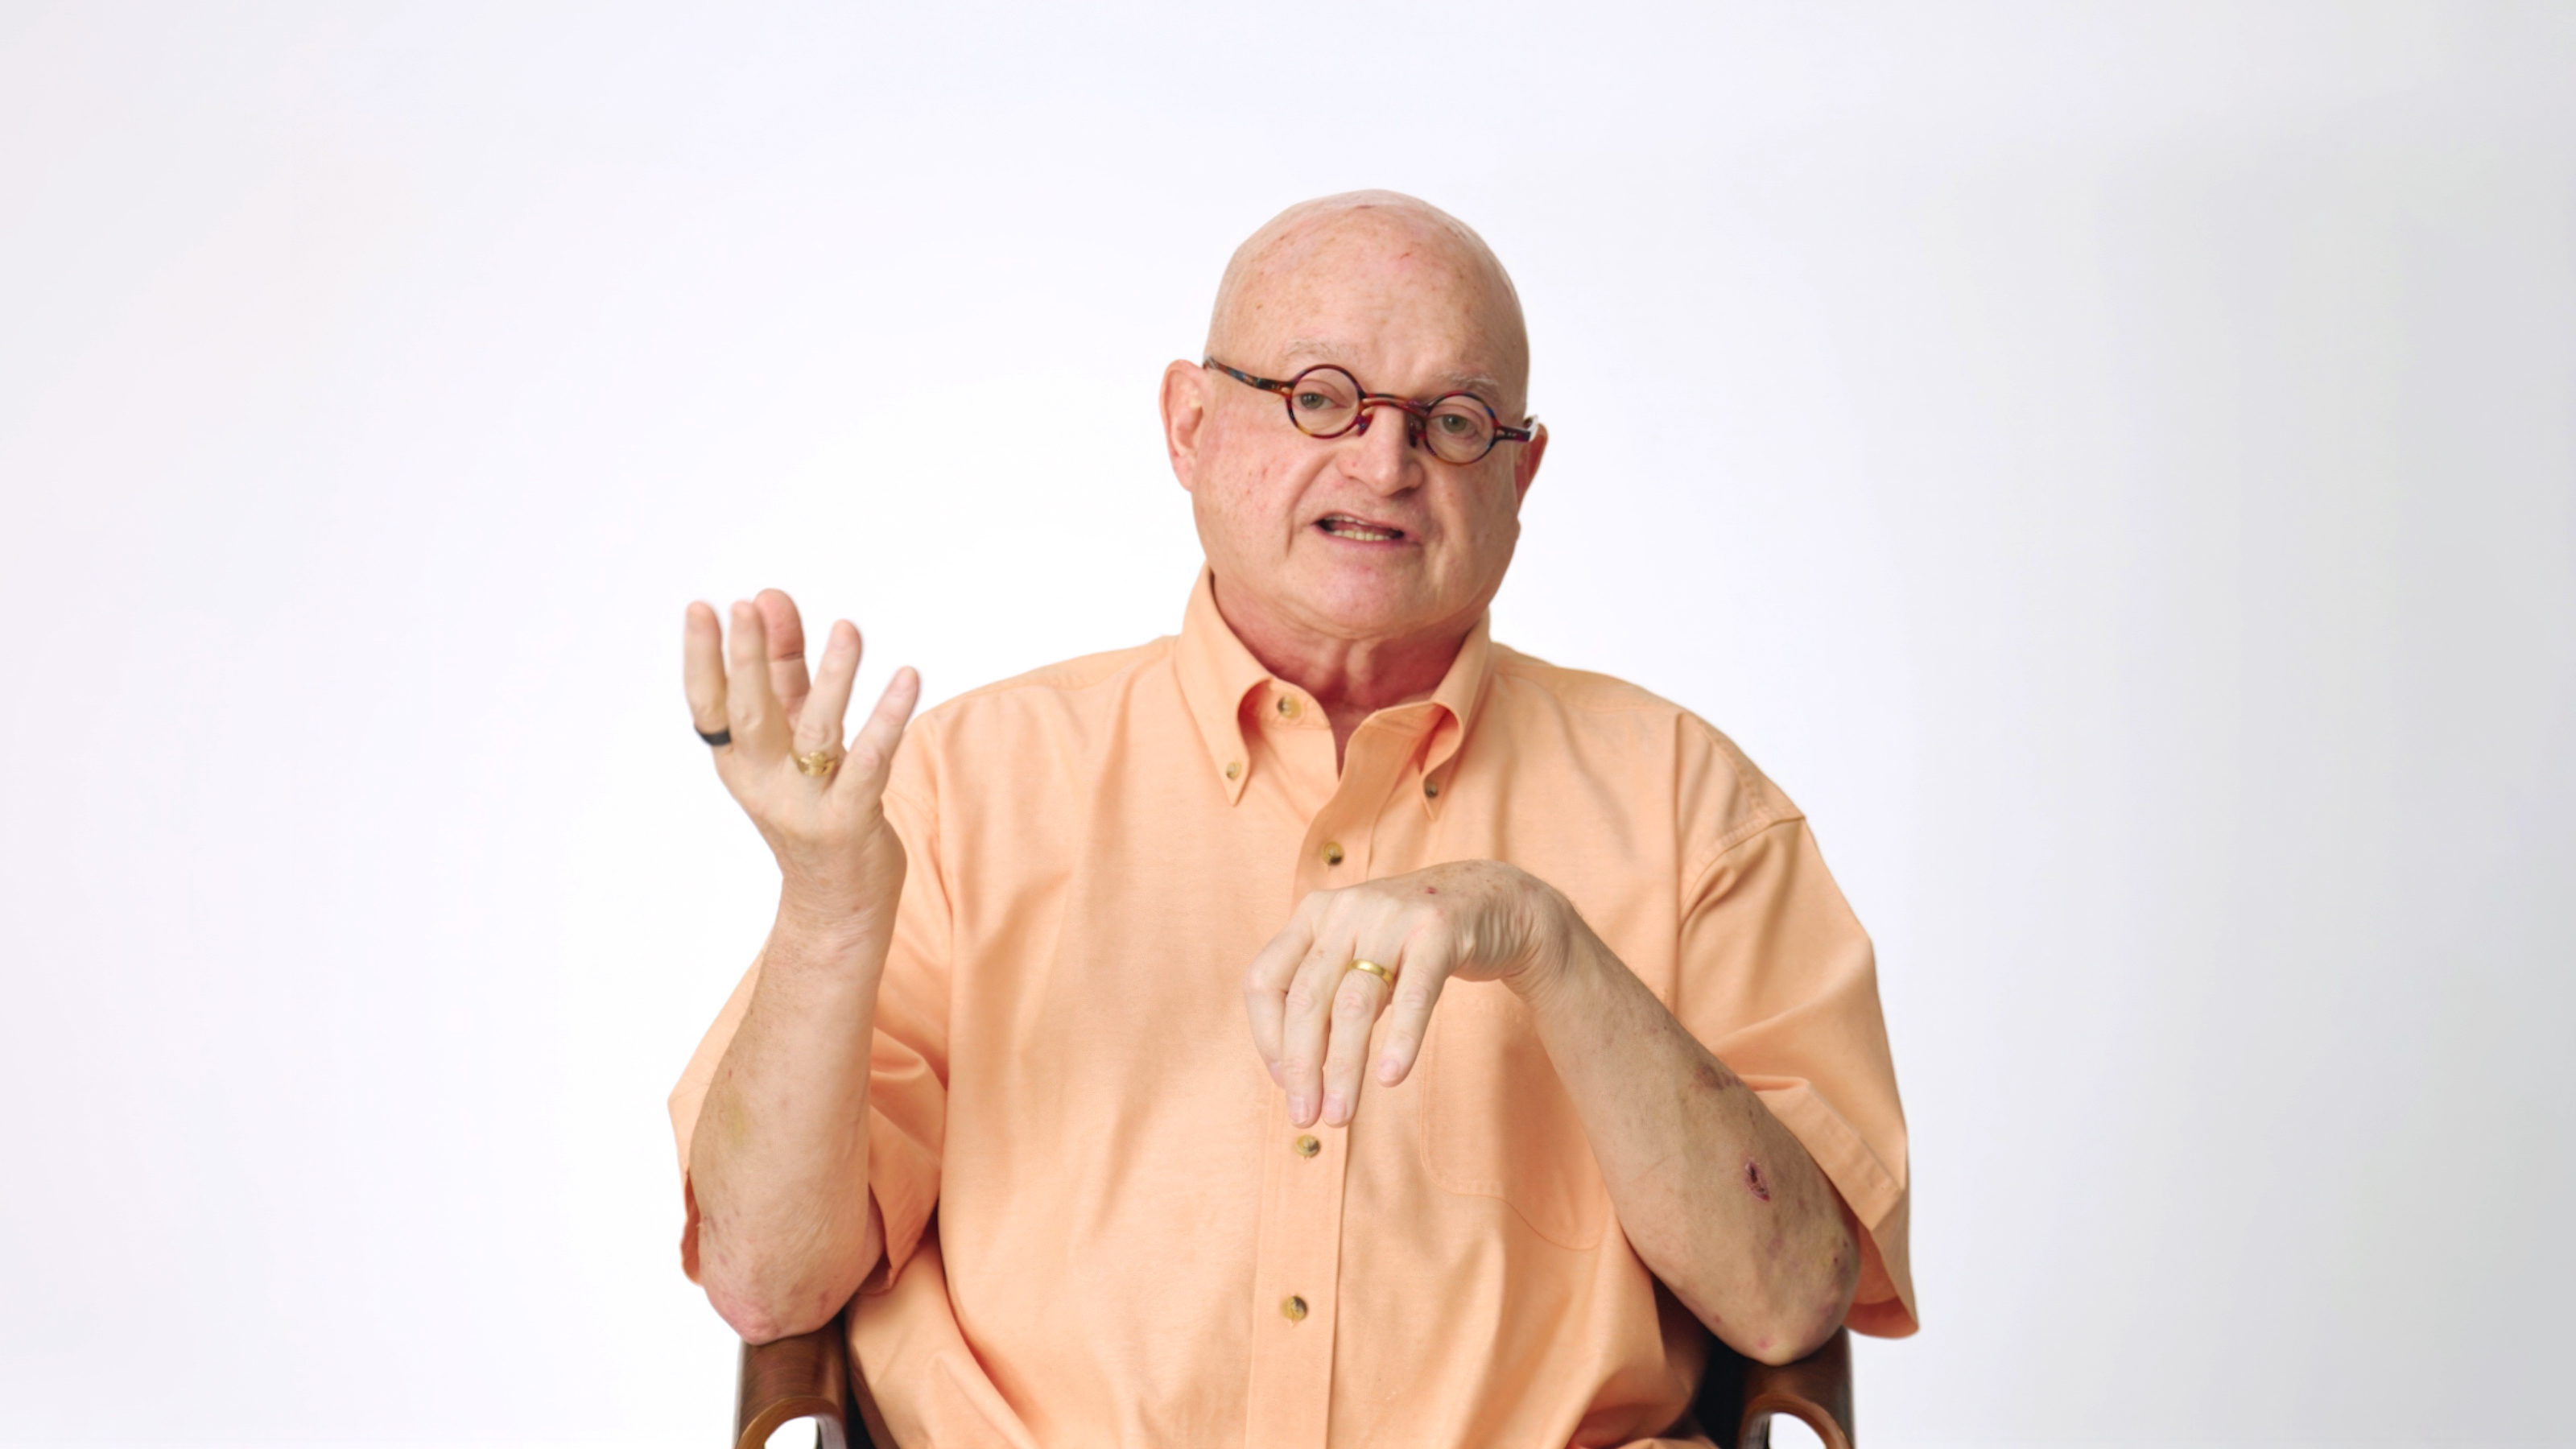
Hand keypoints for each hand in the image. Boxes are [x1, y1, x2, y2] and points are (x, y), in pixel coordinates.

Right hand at [682, 589, 921, 933]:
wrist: (837, 902)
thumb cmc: (813, 802)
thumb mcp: (789, 736)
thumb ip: (783, 667)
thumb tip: (770, 596)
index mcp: (738, 761)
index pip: (709, 705)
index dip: (702, 658)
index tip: (702, 607)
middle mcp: (763, 783)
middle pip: (749, 715)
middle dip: (746, 660)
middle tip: (745, 608)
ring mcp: (805, 805)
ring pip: (816, 732)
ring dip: (831, 677)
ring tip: (848, 628)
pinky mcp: (851, 821)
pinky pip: (872, 763)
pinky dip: (889, 719)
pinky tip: (907, 677)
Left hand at [1243, 860, 1571, 1128]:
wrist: (1493, 900)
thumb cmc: (1410, 942)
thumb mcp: (1357, 955)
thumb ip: (1324, 996)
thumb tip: (1292, 1075)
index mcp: (1313, 914)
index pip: (1265, 980)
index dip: (1267, 1038)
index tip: (1284, 1083)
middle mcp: (1345, 910)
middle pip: (1307, 998)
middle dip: (1302, 1066)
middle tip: (1304, 1117)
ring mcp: (1392, 918)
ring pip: (1354, 1004)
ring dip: (1343, 1067)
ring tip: (1341, 1115)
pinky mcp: (1438, 932)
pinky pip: (1414, 995)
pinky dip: (1400, 1039)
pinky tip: (1391, 1076)